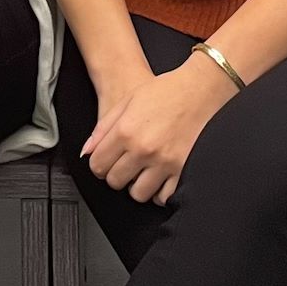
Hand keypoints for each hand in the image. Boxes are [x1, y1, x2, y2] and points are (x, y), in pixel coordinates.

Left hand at [82, 56, 234, 205]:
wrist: (200, 89)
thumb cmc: (165, 91)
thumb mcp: (127, 101)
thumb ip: (103, 128)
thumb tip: (87, 152)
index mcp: (126, 131)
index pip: (98, 165)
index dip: (99, 164)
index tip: (105, 161)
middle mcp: (143, 149)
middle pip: (115, 181)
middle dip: (116, 175)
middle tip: (124, 165)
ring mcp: (164, 162)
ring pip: (138, 193)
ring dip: (137, 185)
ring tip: (142, 171)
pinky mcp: (183, 170)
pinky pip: (164, 196)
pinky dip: (159, 192)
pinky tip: (158, 178)